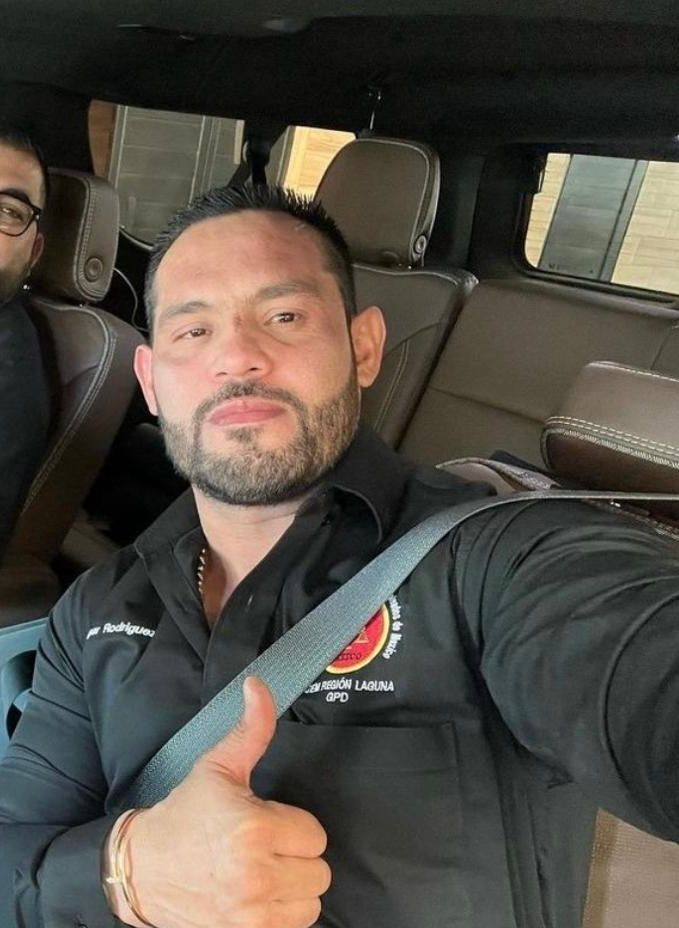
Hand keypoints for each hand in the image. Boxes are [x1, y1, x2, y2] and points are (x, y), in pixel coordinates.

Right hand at [117, 677, 330, 927]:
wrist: (143, 869)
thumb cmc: (184, 814)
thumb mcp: (217, 766)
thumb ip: (251, 728)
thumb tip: (260, 685)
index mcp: (253, 828)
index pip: (315, 833)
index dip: (293, 825)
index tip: (267, 821)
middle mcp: (255, 874)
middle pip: (319, 869)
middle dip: (296, 856)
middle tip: (266, 846)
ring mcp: (251, 912)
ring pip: (312, 900)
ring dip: (294, 887)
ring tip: (265, 870)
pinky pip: (295, 926)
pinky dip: (284, 913)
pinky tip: (261, 895)